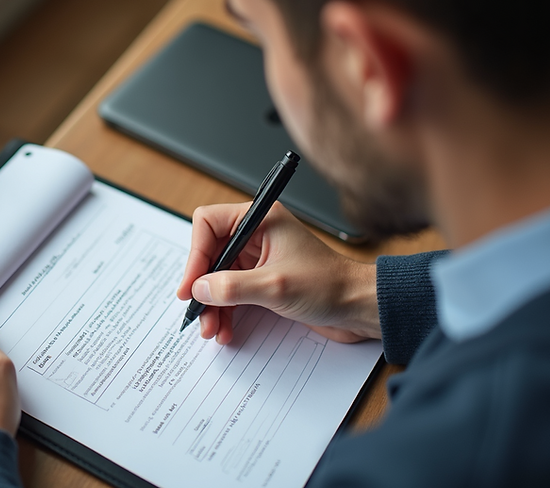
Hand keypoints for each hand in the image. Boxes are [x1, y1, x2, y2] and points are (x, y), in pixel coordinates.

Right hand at [177, 202, 379, 344]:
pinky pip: (232, 292)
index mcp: (261, 219)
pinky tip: (225, 329)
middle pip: (210, 254)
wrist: (359, 307)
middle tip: (197, 312)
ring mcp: (259, 257)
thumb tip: (199, 288)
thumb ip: (232, 287)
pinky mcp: (263, 279)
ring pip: (218, 277)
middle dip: (201, 286)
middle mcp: (257, 234)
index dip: (195, 255)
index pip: (208, 224)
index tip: (190, 285)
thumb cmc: (330, 286)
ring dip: (212, 304)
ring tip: (211, 329)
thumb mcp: (275, 287)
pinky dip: (225, 310)